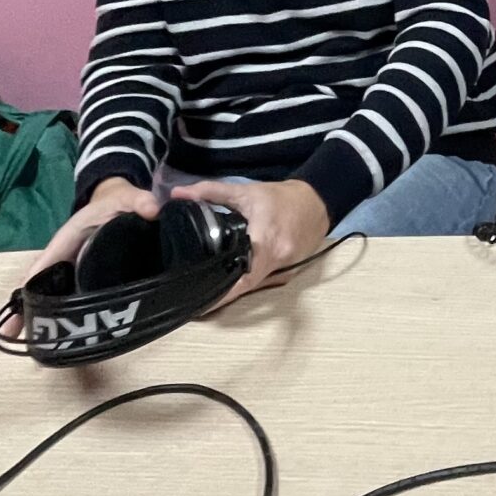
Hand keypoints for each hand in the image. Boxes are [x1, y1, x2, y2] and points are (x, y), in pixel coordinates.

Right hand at [0, 177, 160, 337]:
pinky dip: (60, 317)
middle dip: (26, 308)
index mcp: (66, 239)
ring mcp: (69, 270)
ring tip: (34, 346)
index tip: (20, 306)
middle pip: (38, 285)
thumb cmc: (114, 202)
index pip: (44, 261)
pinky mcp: (81, 279)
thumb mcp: (126, 197)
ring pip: (49, 295)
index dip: (31, 283)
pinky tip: (61, 340)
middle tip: (15, 335)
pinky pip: (66, 298)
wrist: (116, 203)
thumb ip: (139, 200)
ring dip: (39, 317)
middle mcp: (62, 257)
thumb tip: (153, 209)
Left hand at [167, 177, 329, 304]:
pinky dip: (249, 280)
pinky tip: (236, 276)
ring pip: (254, 286)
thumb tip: (178, 194)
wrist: (318, 201)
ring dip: (235, 287)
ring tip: (210, 288)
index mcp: (265, 243)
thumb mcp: (245, 192)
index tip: (199, 303)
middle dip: (222, 292)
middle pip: (244, 286)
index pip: (240, 279)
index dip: (220, 294)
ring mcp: (285, 271)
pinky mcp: (289, 274)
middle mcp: (277, 262)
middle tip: (196, 293)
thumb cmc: (281, 197)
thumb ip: (210, 192)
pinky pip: (264, 282)